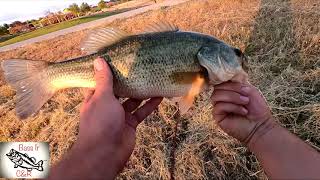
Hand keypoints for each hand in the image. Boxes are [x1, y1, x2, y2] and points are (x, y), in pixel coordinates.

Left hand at [74, 57, 161, 177]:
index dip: (108, 71)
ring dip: (141, 92)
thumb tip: (98, 60)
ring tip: (152, 78)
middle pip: (119, 90)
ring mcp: (119, 115)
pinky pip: (141, 112)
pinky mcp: (130, 124)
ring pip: (132, 101)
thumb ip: (104, 80)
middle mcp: (106, 106)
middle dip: (127, 81)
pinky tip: (159, 96)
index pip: (101, 82)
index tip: (117, 59)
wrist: (105, 153)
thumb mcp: (102, 97)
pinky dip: (149, 105)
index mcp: (95, 98)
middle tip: (139, 66)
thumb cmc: (100, 122)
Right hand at [211, 81, 276, 146]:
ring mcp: (218, 107)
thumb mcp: (250, 91)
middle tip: (246, 97)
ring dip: (232, 97)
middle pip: (217, 88)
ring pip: (216, 96)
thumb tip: (227, 81)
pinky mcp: (217, 116)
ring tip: (245, 103)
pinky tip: (243, 111)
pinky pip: (218, 107)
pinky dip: (232, 107)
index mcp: (228, 91)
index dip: (231, 83)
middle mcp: (222, 98)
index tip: (244, 87)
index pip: (222, 82)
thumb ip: (238, 83)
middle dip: (233, 90)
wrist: (260, 126)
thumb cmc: (257, 109)